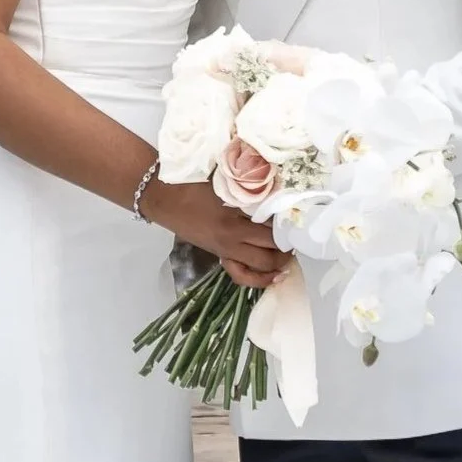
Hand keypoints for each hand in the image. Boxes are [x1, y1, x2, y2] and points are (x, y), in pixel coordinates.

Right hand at [144, 178, 283, 288]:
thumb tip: (275, 195)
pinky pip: (242, 275)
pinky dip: (258, 278)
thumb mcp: (224, 184)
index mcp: (234, 218)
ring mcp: (225, 250)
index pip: (271, 229)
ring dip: (278, 262)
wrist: (163, 197)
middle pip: (271, 251)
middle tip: (295, 236)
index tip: (298, 219)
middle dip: (287, 248)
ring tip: (287, 253)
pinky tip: (272, 275)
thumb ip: (249, 191)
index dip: (288, 227)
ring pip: (260, 266)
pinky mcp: (218, 255)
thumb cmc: (192, 184)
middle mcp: (232, 238)